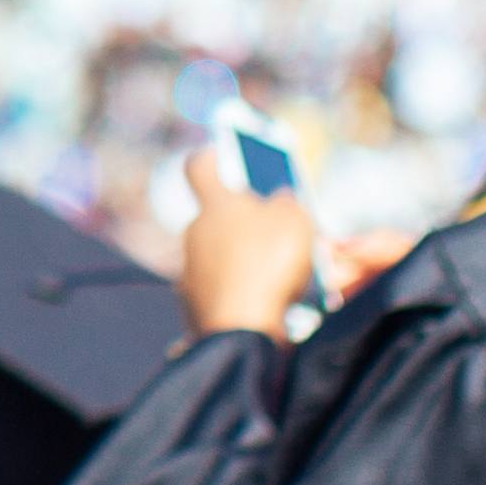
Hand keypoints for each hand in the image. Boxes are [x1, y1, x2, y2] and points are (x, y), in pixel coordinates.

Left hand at [172, 129, 318, 340]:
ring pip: (219, 256)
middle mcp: (194, 234)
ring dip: (245, 260)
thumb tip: (280, 199)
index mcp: (215, 205)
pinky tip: (266, 304)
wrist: (241, 330)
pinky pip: (221, 289)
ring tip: (283, 275)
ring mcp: (190, 272)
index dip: (211, 158)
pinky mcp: (194, 306)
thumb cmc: (269, 265)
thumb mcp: (295, 221)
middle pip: (218, 218)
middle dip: (245, 222)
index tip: (219, 154)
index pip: (200, 167)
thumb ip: (287, 203)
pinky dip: (240, 292)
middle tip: (279, 232)